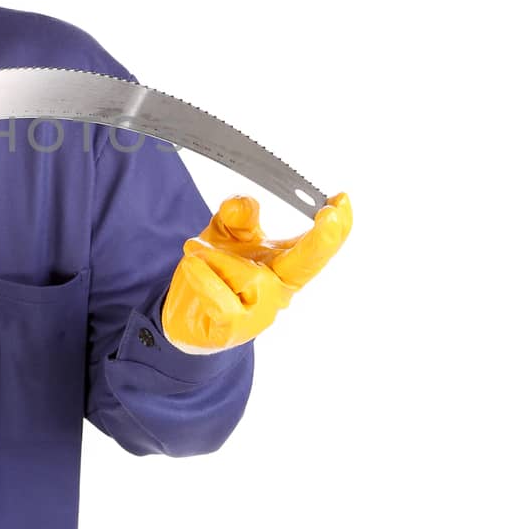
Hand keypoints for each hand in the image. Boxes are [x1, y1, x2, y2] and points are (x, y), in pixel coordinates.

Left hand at [161, 192, 352, 352]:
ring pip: (250, 275)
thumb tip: (241, 204)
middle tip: (330, 215)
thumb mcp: (225, 234)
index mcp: (285, 264)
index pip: (317, 246)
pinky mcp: (236, 328)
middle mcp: (280, 288)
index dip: (334, 226)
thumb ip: (237, 216)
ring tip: (195, 251)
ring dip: (217, 256)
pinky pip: (222, 300)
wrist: (188, 313)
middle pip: (307, 264)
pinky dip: (204, 278)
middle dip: (321, 240)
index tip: (340, 200)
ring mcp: (262, 312)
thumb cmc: (215, 270)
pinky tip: (192, 265)